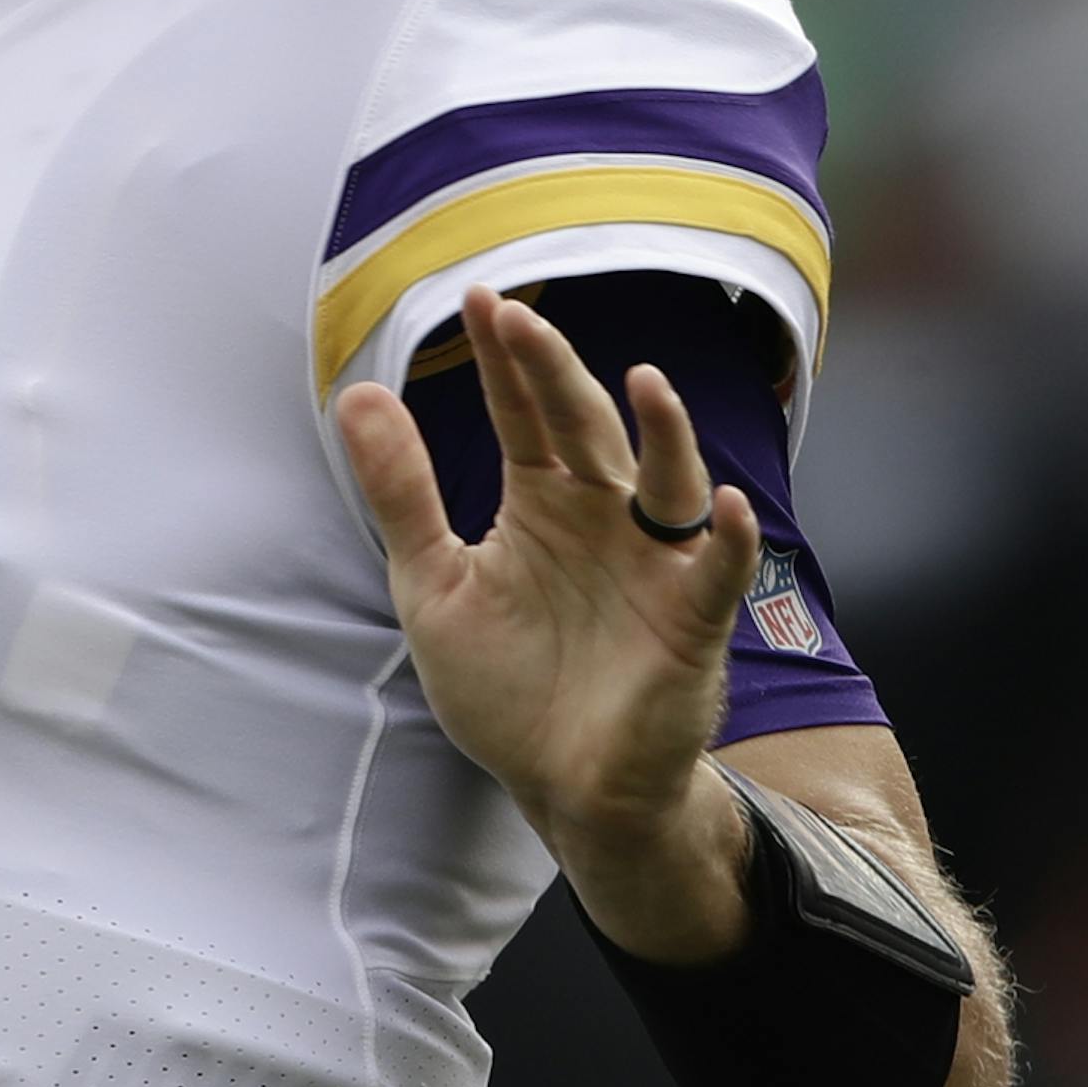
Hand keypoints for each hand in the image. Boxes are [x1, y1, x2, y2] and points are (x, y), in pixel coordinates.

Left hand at [337, 287, 762, 954]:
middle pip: (585, 428)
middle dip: (556, 373)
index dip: (503, 361)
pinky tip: (727, 505)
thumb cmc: (506, 686)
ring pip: (667, 480)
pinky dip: (730, 539)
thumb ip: (402, 493)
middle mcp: (603, 517)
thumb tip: (357, 396)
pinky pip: (719, 571)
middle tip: (520, 319)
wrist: (561, 788)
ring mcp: (652, 564)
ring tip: (643, 383)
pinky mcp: (689, 623)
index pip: (523, 414)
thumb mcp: (433, 584)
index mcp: (542, 502)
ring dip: (663, 432)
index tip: (480, 298)